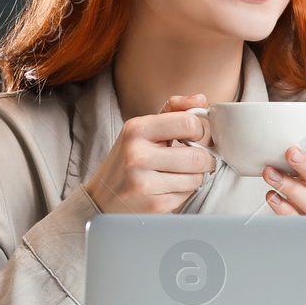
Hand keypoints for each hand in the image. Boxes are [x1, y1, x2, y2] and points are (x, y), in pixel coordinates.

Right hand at [82, 94, 217, 213]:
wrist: (101, 198)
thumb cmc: (127, 159)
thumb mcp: (142, 129)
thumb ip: (173, 111)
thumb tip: (201, 99)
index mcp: (136, 129)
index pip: (188, 123)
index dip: (199, 131)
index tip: (193, 137)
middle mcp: (137, 155)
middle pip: (198, 157)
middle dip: (204, 160)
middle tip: (197, 160)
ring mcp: (143, 182)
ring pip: (196, 179)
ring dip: (194, 177)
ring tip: (178, 174)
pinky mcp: (152, 206)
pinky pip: (186, 196)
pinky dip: (183, 192)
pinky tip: (167, 188)